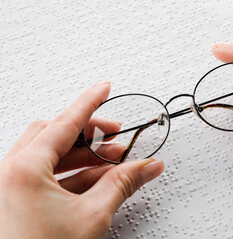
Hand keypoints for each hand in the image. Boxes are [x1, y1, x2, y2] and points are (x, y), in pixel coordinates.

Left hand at [0, 82, 163, 238]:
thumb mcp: (92, 216)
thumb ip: (123, 184)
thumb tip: (148, 166)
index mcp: (24, 168)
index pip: (66, 121)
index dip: (90, 102)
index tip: (104, 88)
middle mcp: (11, 172)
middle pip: (56, 134)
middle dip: (90, 133)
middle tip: (117, 135)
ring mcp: (12, 185)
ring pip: (51, 154)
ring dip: (85, 155)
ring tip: (115, 160)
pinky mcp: (17, 199)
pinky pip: (46, 174)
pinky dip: (74, 173)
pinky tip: (98, 178)